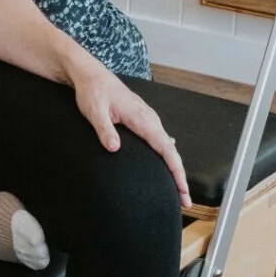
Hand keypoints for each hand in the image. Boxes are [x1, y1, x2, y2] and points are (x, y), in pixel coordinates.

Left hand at [71, 61, 190, 205]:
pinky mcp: (143, 120)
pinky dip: (166, 157)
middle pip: (171, 151)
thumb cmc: (93, 91)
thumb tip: (114, 148)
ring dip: (174, 169)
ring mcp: (148, 119)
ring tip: (178, 191)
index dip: (176, 170)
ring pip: (167, 147)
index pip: (165, 148)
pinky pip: (160, 141)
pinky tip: (166, 169)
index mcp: (141, 117)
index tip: (182, 189)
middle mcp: (149, 118)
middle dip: (179, 177)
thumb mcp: (94, 111)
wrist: (90, 75)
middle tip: (185, 202)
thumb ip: (105, 129)